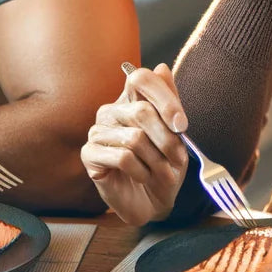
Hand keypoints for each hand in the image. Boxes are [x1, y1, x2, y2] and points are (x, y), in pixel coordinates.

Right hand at [80, 64, 187, 225]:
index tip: (182, 124)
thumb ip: (170, 101)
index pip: (139, 78)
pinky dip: (141, 171)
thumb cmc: (164, 167)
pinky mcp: (90, 154)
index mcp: (131, 100)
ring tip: (162, 173)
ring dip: (157, 161)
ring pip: (134, 138)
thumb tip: (163, 67)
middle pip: (141, 111)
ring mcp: (97, 131)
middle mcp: (111, 111)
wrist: (154, 203)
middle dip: (167, 140)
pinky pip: (121, 157)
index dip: (164, 97)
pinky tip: (143, 177)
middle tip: (178, 159)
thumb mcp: (176, 135)